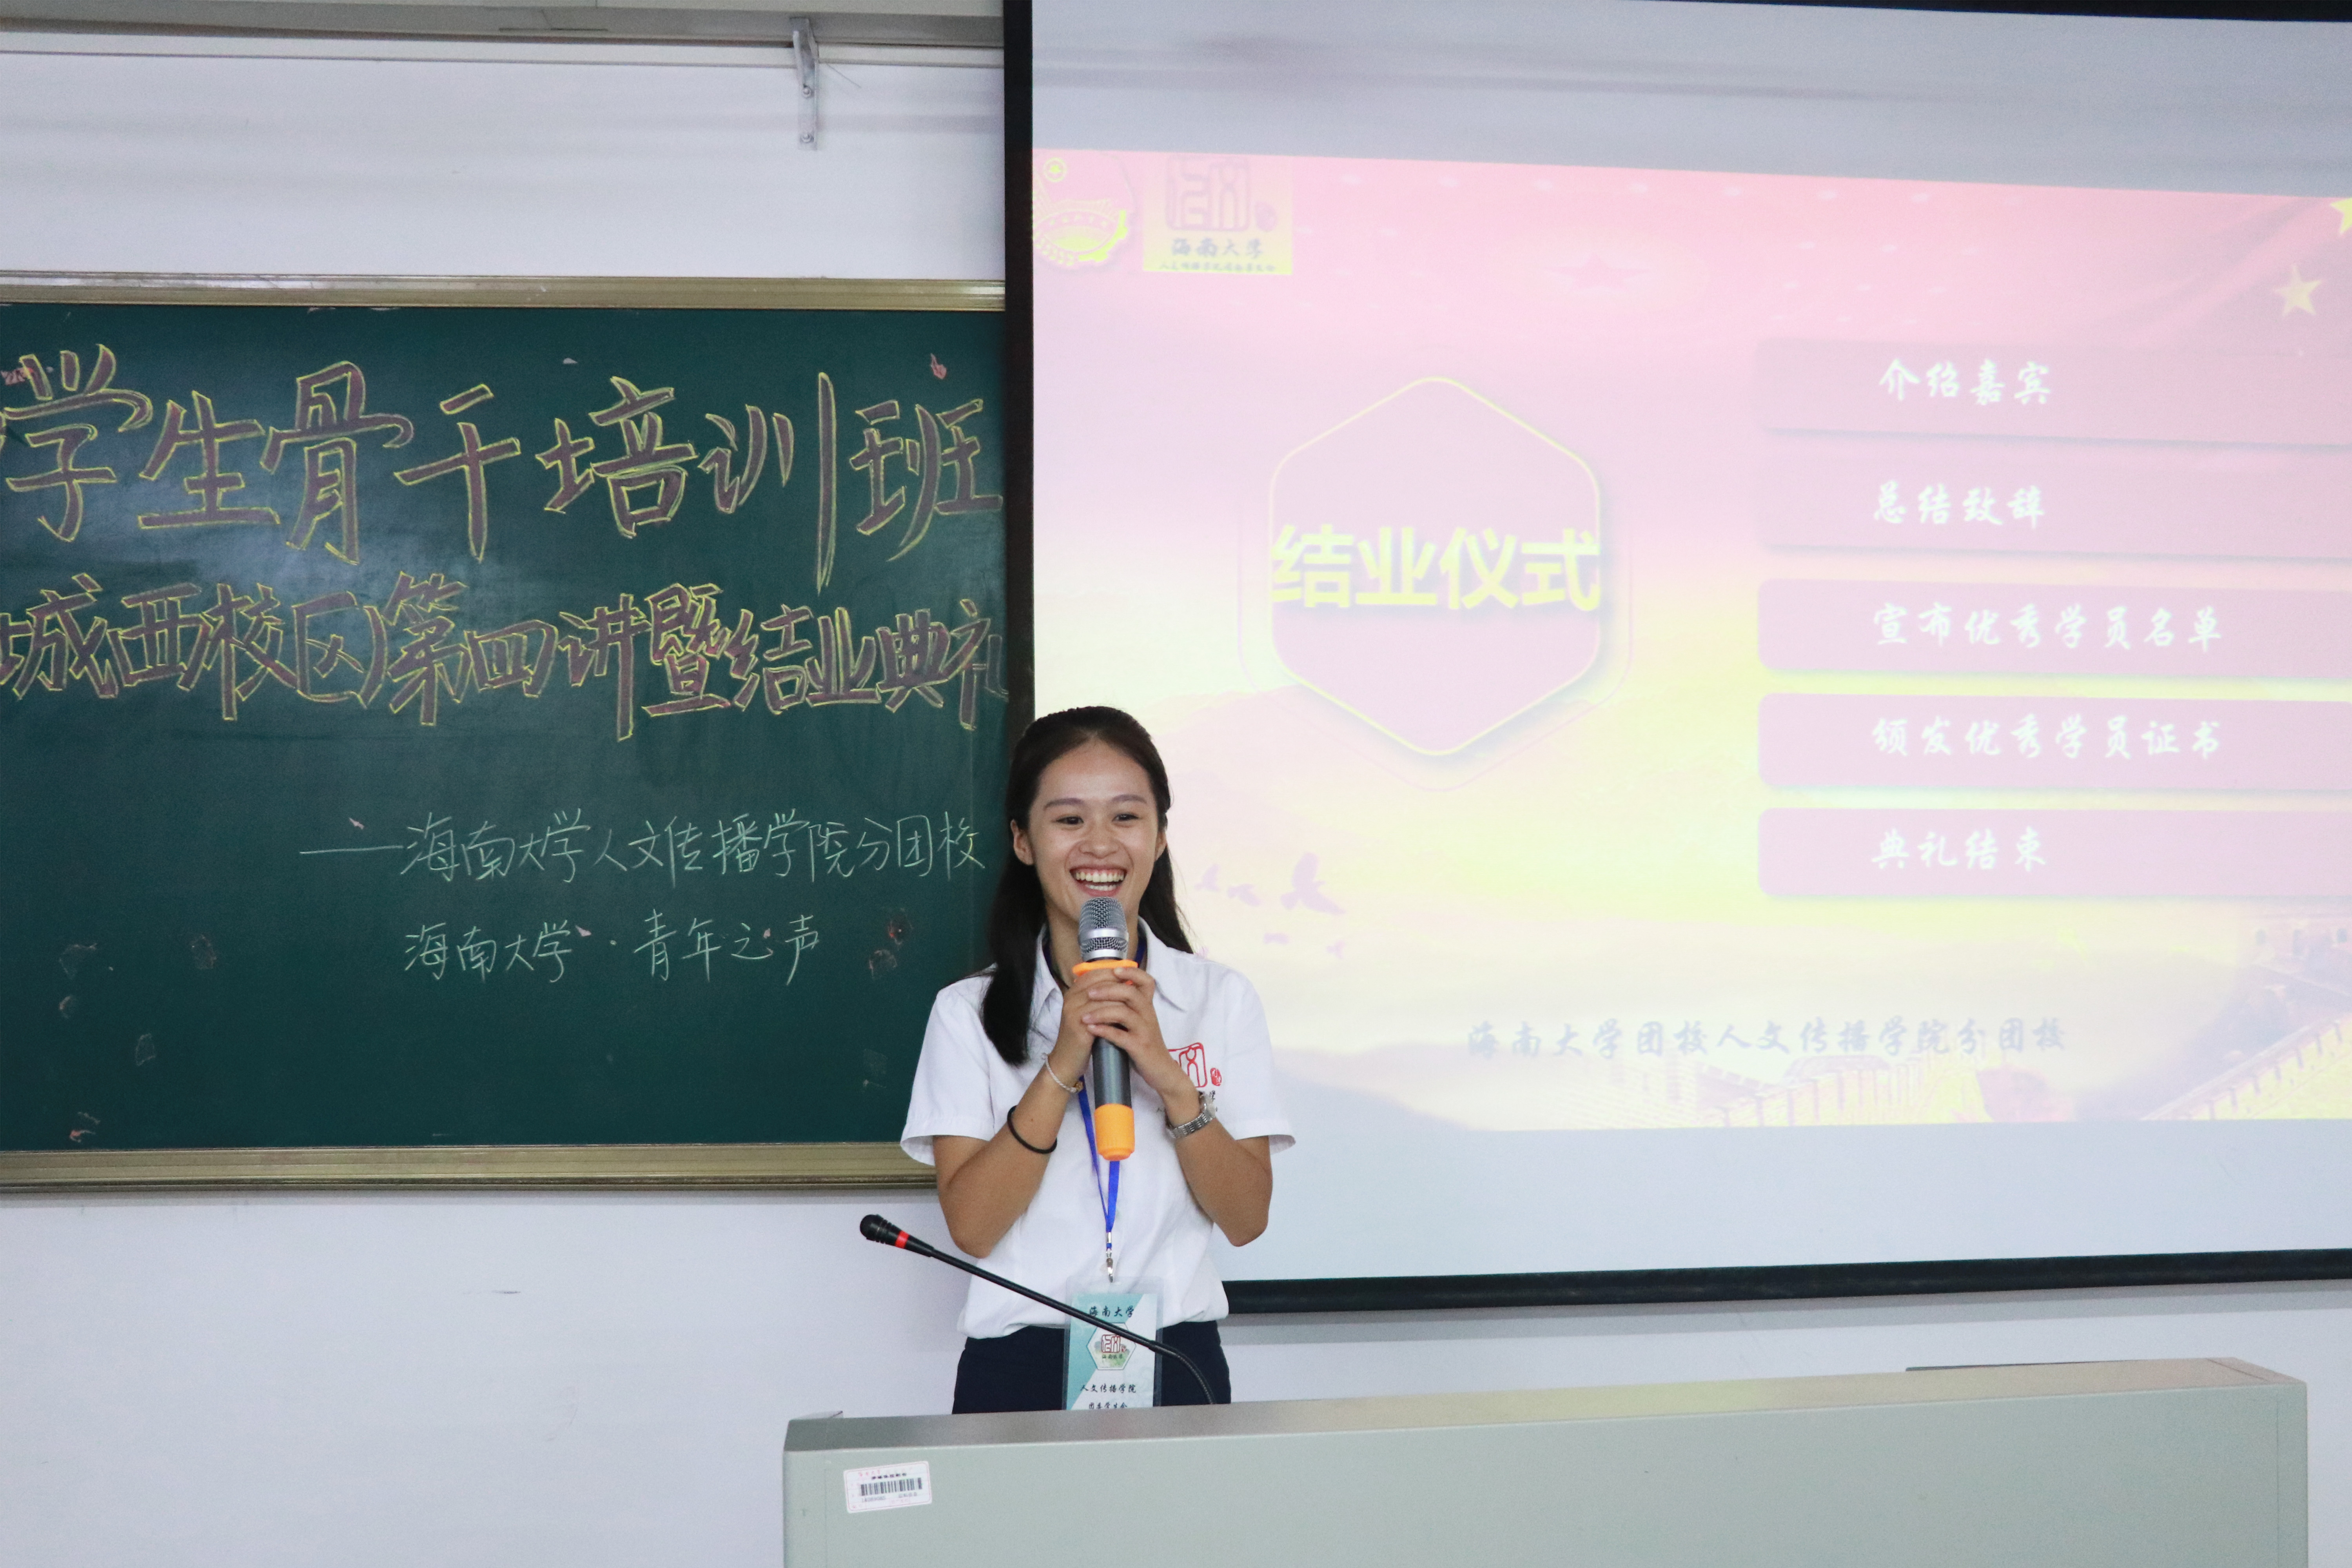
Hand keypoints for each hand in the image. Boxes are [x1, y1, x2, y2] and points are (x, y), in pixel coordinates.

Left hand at [1070, 966, 1196, 1112]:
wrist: (1161, 1071)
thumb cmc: (1145, 1044)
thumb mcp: (1140, 1023)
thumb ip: (1128, 1007)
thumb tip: (1106, 990)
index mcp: (1148, 1007)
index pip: (1146, 982)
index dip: (1131, 973)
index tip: (1114, 970)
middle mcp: (1148, 1015)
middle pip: (1130, 993)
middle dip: (1107, 990)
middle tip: (1089, 993)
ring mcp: (1145, 1031)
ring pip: (1124, 1013)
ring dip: (1101, 1011)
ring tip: (1084, 1015)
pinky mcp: (1140, 1047)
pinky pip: (1120, 1036)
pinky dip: (1104, 1031)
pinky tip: (1091, 1029)